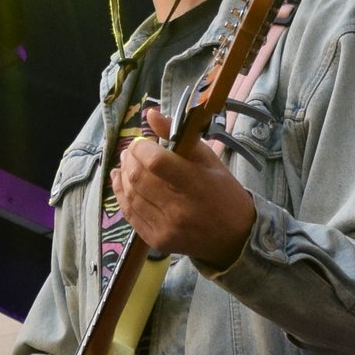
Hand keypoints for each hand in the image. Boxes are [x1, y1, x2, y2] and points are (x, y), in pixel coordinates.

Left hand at [112, 105, 254, 269]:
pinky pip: (130, 214)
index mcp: (197, 185)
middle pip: (139, 178)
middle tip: (130, 151)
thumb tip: (150, 114)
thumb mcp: (208, 159)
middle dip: (129, 159)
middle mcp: (179, 210)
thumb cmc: (223, 193)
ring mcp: (166, 228)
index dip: (141, 148)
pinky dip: (121, 194)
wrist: (234, 237)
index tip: (142, 142)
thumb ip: (178, 136)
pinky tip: (120, 181)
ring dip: (123, 175)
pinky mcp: (157, 241)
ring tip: (126, 164)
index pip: (156, 162)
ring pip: (130, 196)